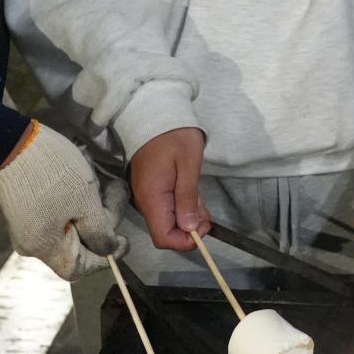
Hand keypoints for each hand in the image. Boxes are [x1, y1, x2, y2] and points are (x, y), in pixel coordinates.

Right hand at [0, 122, 122, 279]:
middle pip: (77, 245)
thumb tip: (108, 250)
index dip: (105, 257)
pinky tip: (85, 175)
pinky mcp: (27, 207)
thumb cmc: (52, 173)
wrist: (11, 142)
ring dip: (92, 205)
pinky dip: (76, 198)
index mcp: (45, 248)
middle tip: (117, 190)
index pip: (79, 268)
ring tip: (103, 179)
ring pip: (70, 226)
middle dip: (102, 220)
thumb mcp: (85, 201)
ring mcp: (28, 225)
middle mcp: (33, 243)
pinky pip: (58, 213)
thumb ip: (100, 231)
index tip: (124, 240)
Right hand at [129, 126, 209, 250]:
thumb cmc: (175, 136)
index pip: (163, 238)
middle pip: (166, 231)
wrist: (156, 112)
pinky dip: (182, 206)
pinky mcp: (151, 188)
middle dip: (190, 228)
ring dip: (188, 216)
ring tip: (202, 199)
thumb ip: (188, 198)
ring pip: (168, 220)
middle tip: (208, 213)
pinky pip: (166, 207)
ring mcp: (147, 195)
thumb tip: (190, 228)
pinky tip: (193, 194)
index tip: (203, 228)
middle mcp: (145, 201)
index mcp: (152, 198)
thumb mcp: (188, 165)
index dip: (185, 241)